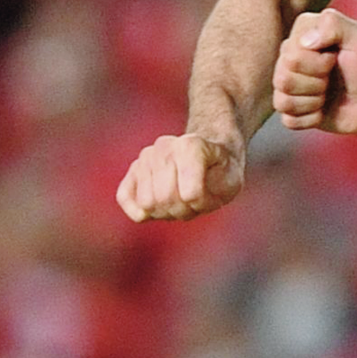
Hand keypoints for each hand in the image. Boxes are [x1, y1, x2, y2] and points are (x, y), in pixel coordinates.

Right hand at [116, 134, 243, 221]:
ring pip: (146, 203)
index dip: (202, 203)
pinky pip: (124, 197)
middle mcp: (164, 146)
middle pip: (164, 200)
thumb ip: (216, 189)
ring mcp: (146, 157)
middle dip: (183, 210)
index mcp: (191, 145)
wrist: (210, 154)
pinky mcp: (133, 170)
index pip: (190, 194)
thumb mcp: (232, 182)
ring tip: (179, 199)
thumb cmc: (221, 171)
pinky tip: (156, 209)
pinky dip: (139, 211)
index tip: (210, 194)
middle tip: (194, 201)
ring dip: (166, 211)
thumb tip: (186, 195)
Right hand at [271, 8, 356, 139]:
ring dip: (314, 100)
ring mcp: (291, 83)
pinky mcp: (294, 109)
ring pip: (282, 100)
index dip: (317, 62)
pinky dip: (311, 118)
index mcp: (303, 33)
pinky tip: (324, 108)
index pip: (290, 55)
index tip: (336, 57)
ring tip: (328, 92)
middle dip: (316, 81)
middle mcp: (291, 56)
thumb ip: (335, 24)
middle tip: (333, 76)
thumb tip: (304, 41)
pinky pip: (288, 120)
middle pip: (283, 78)